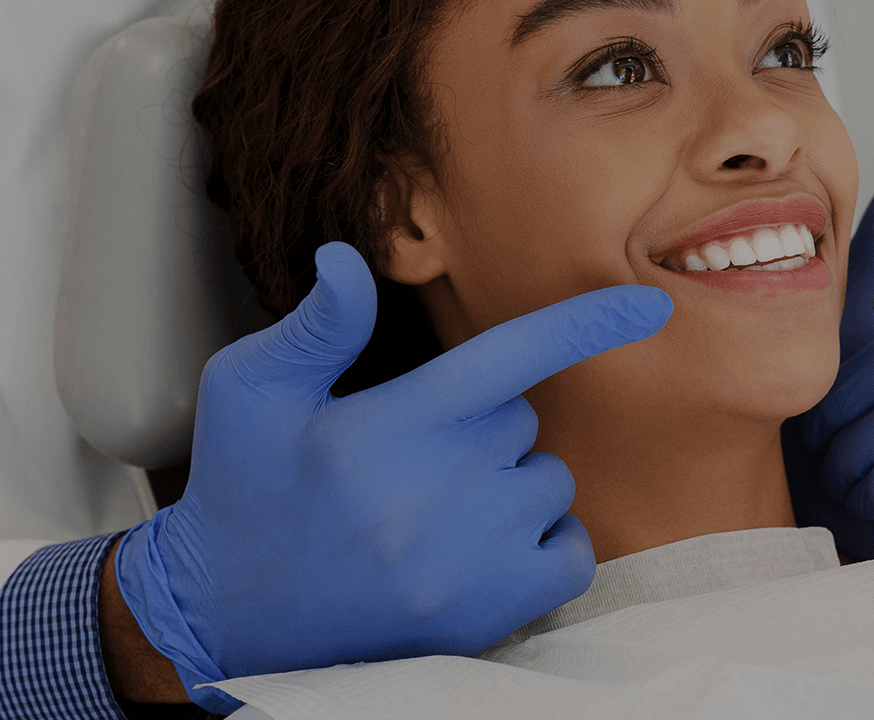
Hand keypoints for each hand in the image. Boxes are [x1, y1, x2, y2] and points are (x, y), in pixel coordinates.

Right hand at [112, 242, 670, 710]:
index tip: (649, 305)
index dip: (582, 325)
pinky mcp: (485, 615)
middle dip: (481, 421)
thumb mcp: (249, 389)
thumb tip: (348, 258)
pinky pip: (568, 549)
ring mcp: (464, 565)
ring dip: (510, 479)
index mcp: (379, 429)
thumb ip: (316, 325)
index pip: (505, 357)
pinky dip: (542, 539)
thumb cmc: (241, 489)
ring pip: (548, 480)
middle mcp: (430, 498)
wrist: (224, 616)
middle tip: (408, 454)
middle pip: (521, 418)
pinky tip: (477, 543)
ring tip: (430, 505)